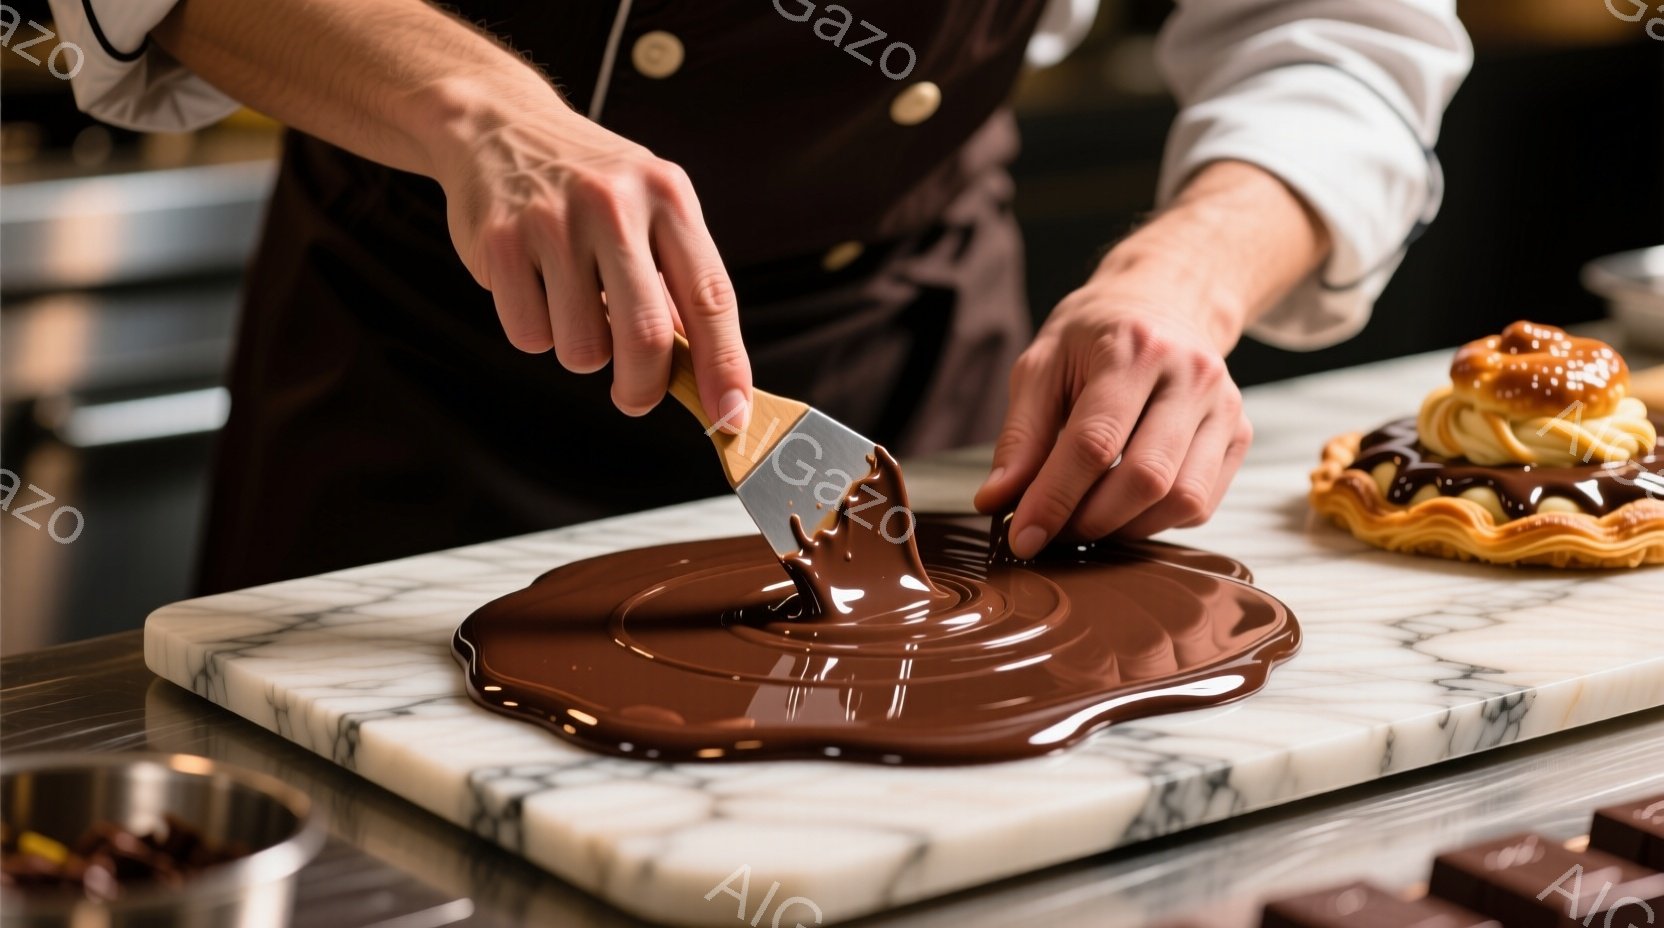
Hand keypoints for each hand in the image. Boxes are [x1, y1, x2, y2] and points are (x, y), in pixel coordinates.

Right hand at [434, 97, 751, 428]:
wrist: (499, 126)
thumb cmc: (590, 186)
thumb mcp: (650, 210)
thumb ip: (678, 285)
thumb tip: (707, 376)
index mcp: (669, 197)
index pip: (711, 297)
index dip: (726, 366)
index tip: (732, 416)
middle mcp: (615, 204)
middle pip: (646, 336)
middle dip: (644, 388)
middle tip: (636, 399)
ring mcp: (554, 221)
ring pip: (583, 348)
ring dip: (582, 351)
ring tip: (573, 305)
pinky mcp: (500, 242)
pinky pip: (529, 334)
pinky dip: (535, 332)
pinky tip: (533, 288)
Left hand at [973, 161, 1329, 558]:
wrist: (1163, 301)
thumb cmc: (1093, 337)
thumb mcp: (1041, 366)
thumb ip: (1020, 436)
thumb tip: (996, 501)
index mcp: (1134, 348)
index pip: (1094, 442)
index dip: (1054, 499)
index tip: (1023, 538)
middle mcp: (1191, 375)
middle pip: (1145, 478)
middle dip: (1091, 520)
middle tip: (1054, 531)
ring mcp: (1225, 406)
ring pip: (1181, 499)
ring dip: (1125, 528)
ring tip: (1086, 519)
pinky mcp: (1239, 433)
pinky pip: (1201, 503)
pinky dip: (1156, 521)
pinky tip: (1125, 506)